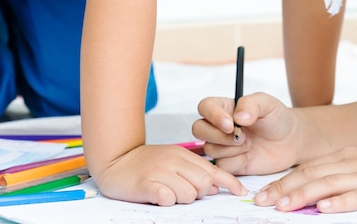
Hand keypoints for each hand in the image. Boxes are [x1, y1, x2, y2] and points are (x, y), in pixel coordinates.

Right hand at [94, 144, 247, 204]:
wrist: (115, 160)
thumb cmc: (145, 163)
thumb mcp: (173, 162)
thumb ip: (194, 172)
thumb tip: (215, 187)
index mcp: (183, 155)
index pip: (213, 169)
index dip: (230, 182)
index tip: (241, 192)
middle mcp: (174, 161)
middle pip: (204, 184)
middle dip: (199, 193)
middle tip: (183, 191)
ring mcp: (160, 171)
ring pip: (188, 195)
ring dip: (181, 199)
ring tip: (167, 192)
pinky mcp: (146, 184)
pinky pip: (167, 198)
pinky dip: (166, 201)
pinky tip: (159, 195)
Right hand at [193, 92, 299, 174]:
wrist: (290, 141)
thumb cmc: (277, 118)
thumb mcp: (268, 104)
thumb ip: (251, 104)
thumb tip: (238, 116)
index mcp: (225, 107)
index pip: (205, 107)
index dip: (213, 115)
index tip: (230, 124)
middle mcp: (219, 126)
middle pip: (199, 129)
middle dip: (219, 136)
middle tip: (243, 136)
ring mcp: (222, 145)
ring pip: (210, 149)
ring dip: (232, 149)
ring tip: (250, 144)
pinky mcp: (228, 163)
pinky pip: (222, 166)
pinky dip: (237, 162)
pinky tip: (250, 156)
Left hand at [254, 139, 356, 212]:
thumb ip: (344, 175)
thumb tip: (318, 193)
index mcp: (346, 157)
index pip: (307, 169)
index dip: (283, 181)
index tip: (263, 193)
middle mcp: (352, 163)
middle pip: (310, 175)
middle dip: (283, 189)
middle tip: (260, 201)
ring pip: (328, 184)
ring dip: (302, 195)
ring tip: (282, 206)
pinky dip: (339, 202)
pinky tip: (324, 208)